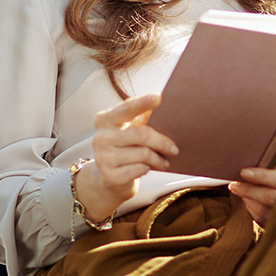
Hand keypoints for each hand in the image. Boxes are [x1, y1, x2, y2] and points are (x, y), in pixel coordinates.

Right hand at [75, 93, 178, 222]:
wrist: (108, 178)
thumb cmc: (125, 148)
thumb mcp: (129, 129)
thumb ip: (141, 117)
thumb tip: (164, 106)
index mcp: (105, 120)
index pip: (127, 108)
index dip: (143, 102)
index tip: (159, 97)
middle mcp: (100, 137)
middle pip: (141, 134)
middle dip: (162, 142)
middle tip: (175, 149)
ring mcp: (103, 158)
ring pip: (143, 154)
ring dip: (158, 159)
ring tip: (163, 161)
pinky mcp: (109, 176)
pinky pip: (139, 169)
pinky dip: (148, 169)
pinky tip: (147, 168)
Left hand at [229, 167, 275, 226]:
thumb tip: (262, 167)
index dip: (261, 175)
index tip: (245, 172)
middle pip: (269, 197)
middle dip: (249, 190)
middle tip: (234, 184)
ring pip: (265, 211)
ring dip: (249, 200)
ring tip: (239, 190)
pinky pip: (265, 221)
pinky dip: (254, 212)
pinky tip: (249, 203)